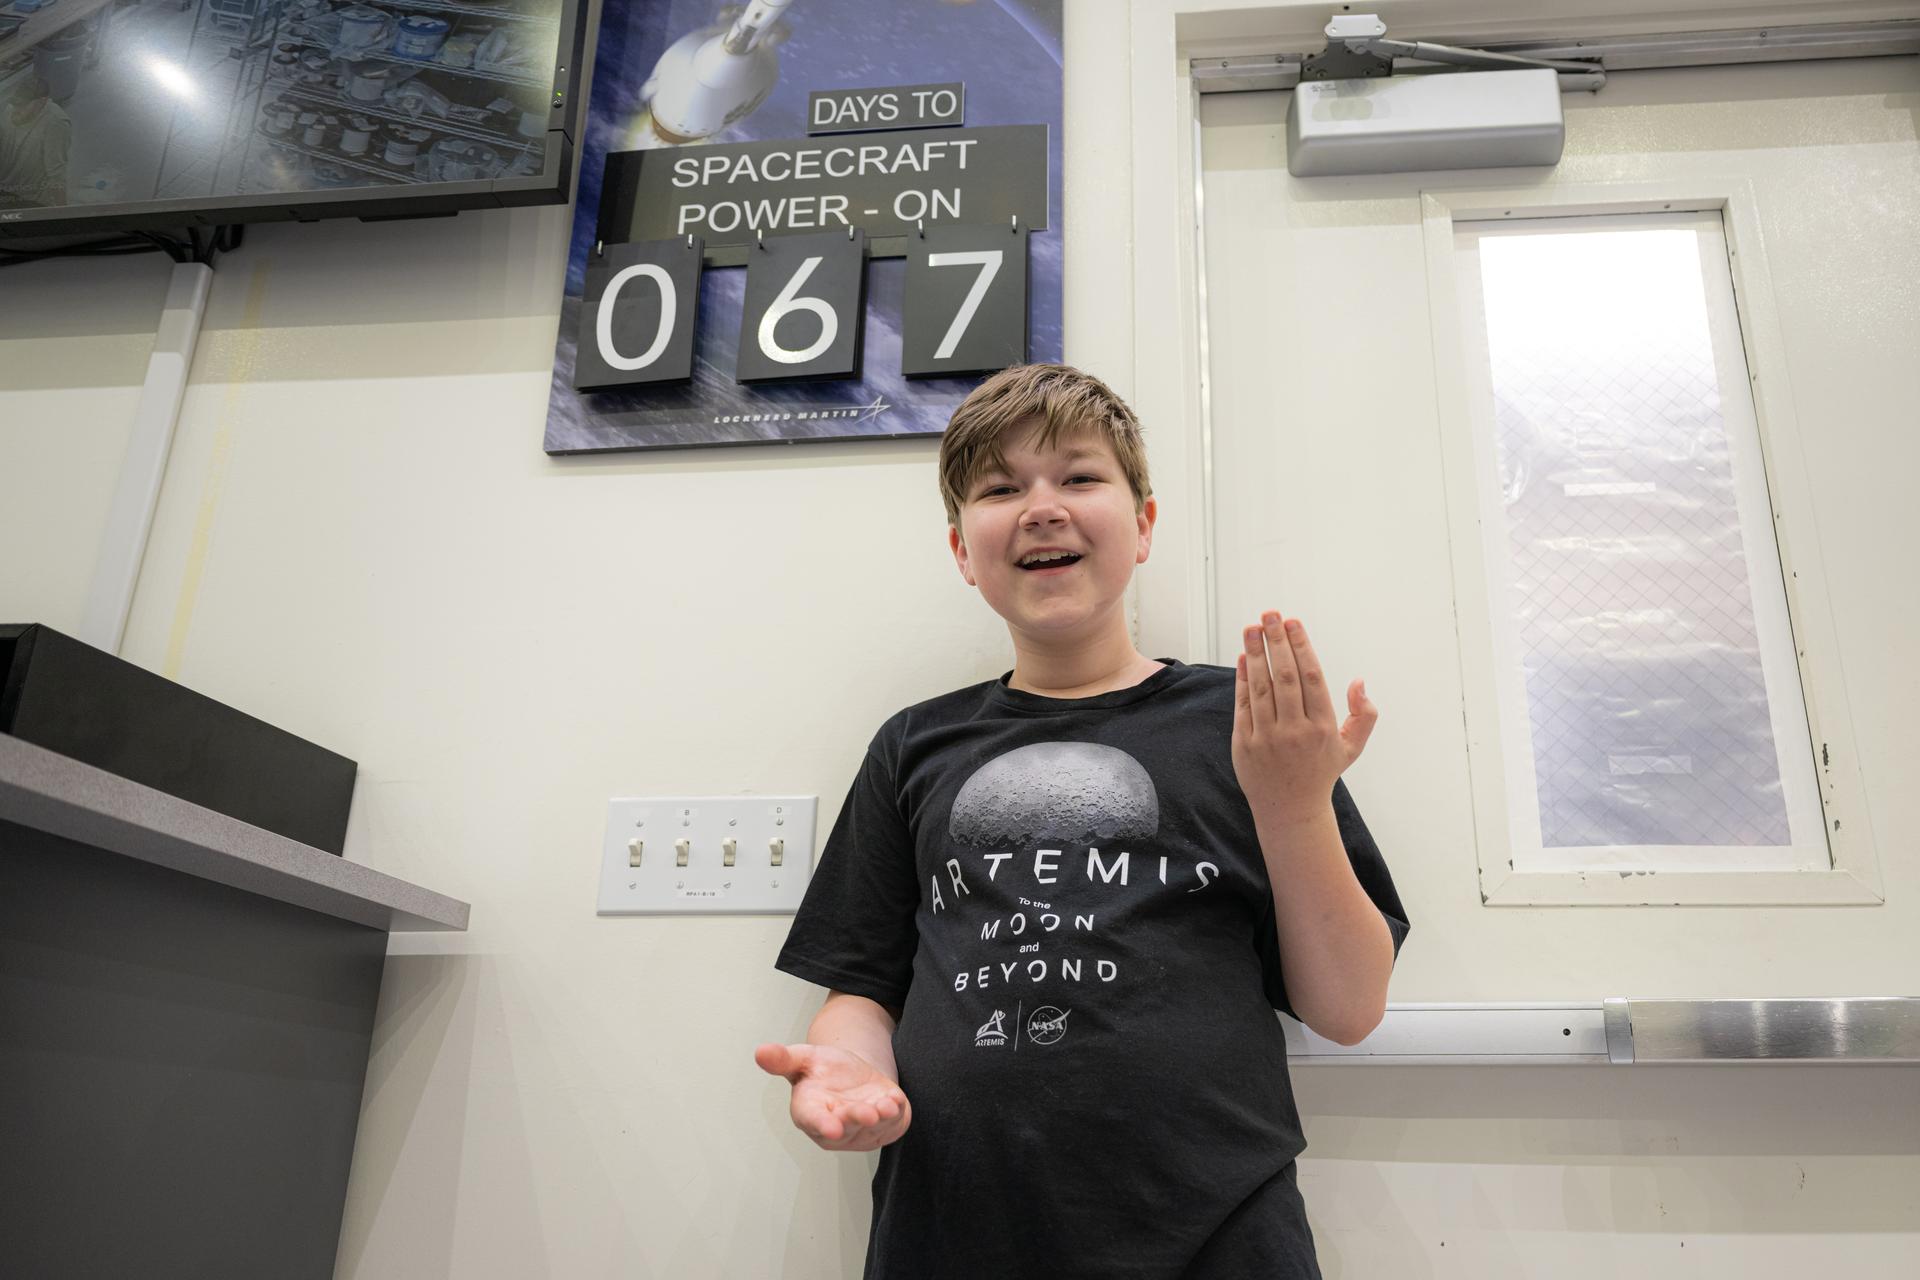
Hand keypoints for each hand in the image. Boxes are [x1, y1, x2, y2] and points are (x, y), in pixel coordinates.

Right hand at [754, 1042, 912, 1151]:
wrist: (854, 1074)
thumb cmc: (824, 1070)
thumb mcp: (804, 1058)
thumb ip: (783, 1059)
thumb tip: (760, 1052)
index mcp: (810, 1112)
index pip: (814, 1122)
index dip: (823, 1125)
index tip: (832, 1128)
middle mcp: (836, 1127)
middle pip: (847, 1127)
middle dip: (857, 1119)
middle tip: (867, 1113)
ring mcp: (861, 1131)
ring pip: (873, 1129)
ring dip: (882, 1118)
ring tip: (887, 1105)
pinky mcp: (885, 1128)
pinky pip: (893, 1126)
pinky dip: (897, 1115)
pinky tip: (896, 1101)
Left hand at [1232, 611, 1376, 824]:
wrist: (1291, 810)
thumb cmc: (1322, 772)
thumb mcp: (1351, 747)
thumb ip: (1363, 714)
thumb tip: (1359, 682)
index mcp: (1323, 728)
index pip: (1312, 678)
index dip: (1301, 646)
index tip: (1293, 622)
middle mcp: (1296, 732)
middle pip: (1285, 677)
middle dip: (1276, 642)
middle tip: (1270, 614)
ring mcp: (1268, 738)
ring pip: (1261, 688)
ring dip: (1255, 654)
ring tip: (1252, 628)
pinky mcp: (1245, 744)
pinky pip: (1243, 705)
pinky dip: (1242, 679)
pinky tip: (1243, 657)